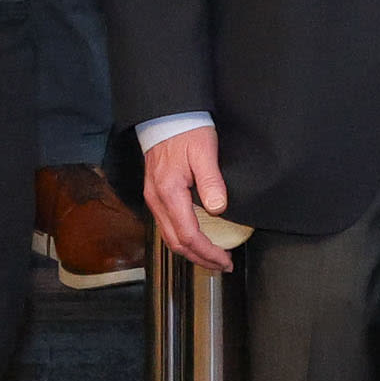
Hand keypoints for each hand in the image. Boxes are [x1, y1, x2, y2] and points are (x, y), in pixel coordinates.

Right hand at [142, 125, 237, 271]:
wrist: (165, 115)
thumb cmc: (185, 130)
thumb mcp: (204, 152)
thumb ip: (211, 182)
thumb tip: (218, 208)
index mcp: (169, 193)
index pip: (188, 235)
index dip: (208, 252)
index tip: (225, 259)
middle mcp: (157, 200)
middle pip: (176, 243)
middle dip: (200, 258)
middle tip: (222, 265)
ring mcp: (154, 198)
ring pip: (169, 237)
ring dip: (191, 252)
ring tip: (211, 257)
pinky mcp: (156, 194)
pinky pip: (167, 226)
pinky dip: (183, 239)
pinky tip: (196, 239)